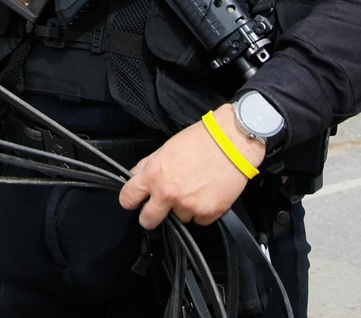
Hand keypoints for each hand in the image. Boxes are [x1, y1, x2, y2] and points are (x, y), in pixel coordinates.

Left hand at [118, 103, 263, 228]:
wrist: (232, 142)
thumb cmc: (202, 140)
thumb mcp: (166, 148)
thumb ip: (148, 166)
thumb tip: (135, 177)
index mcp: (154, 175)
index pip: (128, 199)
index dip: (130, 201)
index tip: (134, 202)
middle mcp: (168, 193)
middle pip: (148, 221)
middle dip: (151, 215)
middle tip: (160, 206)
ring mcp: (188, 206)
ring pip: (178, 218)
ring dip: (183, 208)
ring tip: (194, 188)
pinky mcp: (207, 213)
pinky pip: (199, 220)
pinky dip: (202, 210)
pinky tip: (207, 193)